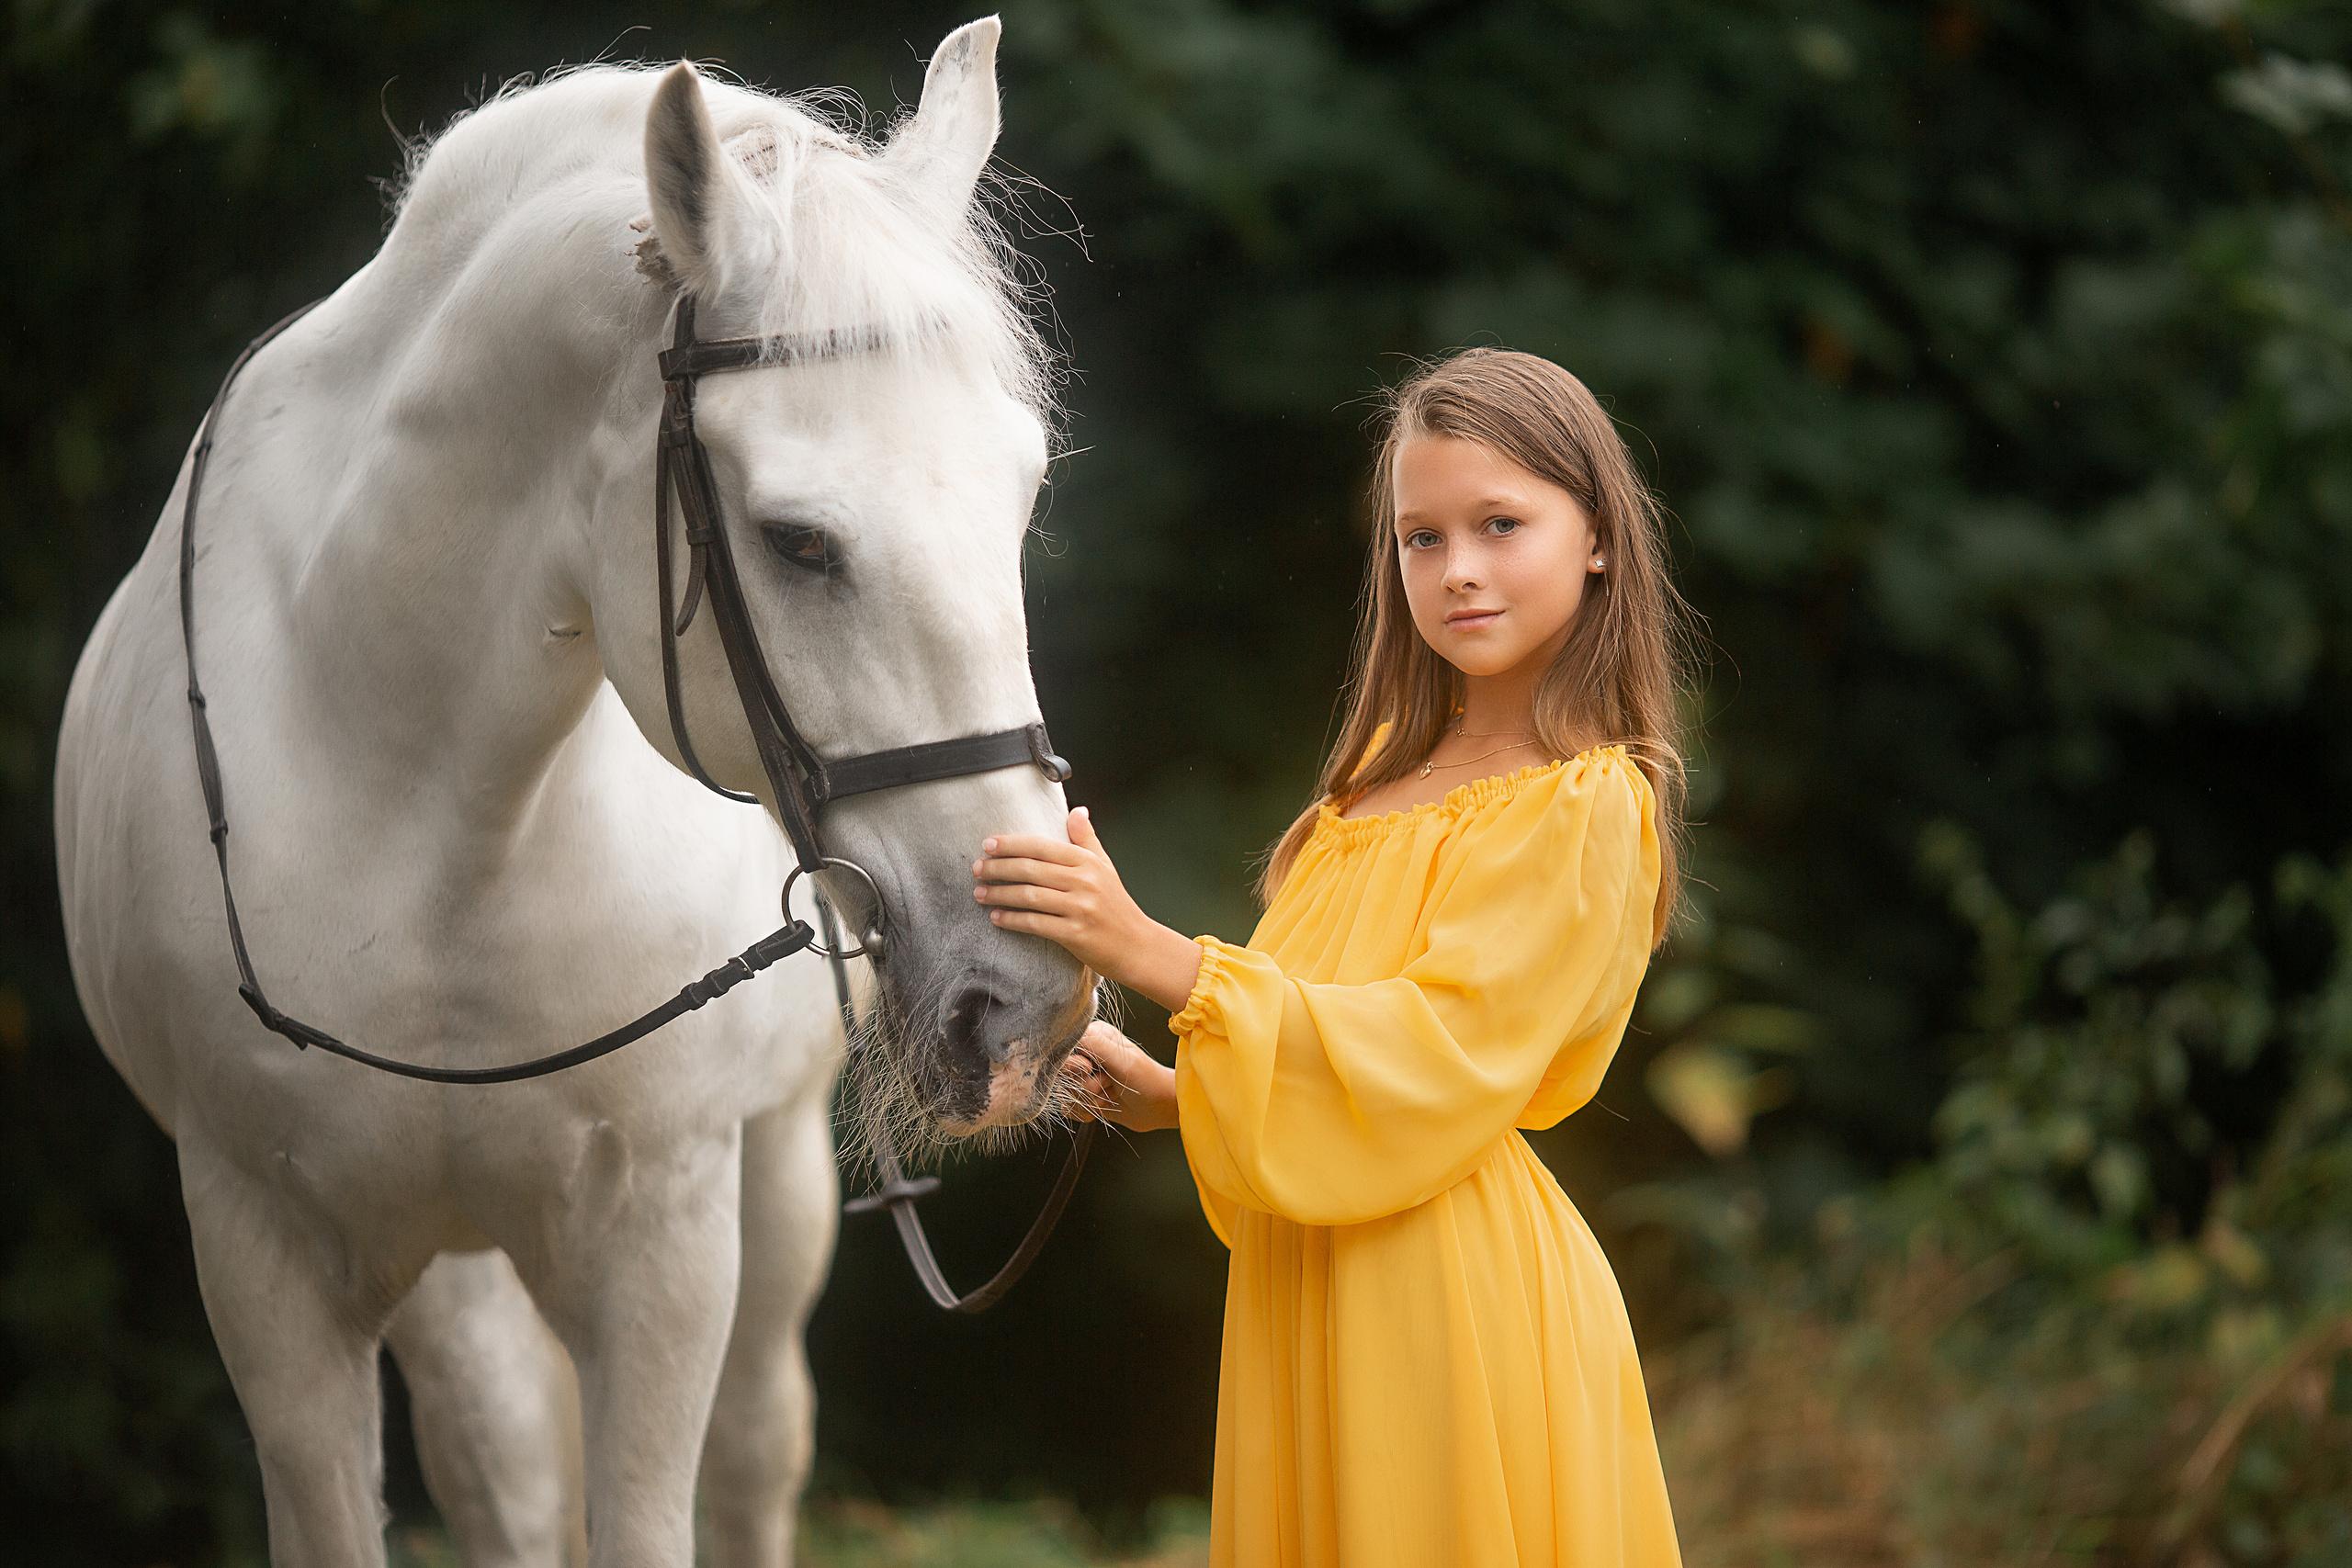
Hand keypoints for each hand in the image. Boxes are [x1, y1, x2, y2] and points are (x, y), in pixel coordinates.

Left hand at [974, 807, 1202, 1011]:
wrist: (1137, 946)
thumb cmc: (1116, 905)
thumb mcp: (1105, 867)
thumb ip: (1086, 839)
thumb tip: (1077, 811)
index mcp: (1087, 862)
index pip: (1041, 847)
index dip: (1012, 844)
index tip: (988, 844)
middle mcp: (1084, 882)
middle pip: (1031, 870)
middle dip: (998, 868)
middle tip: (976, 869)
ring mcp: (1080, 908)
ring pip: (1029, 896)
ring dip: (1000, 894)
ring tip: (980, 893)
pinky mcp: (1075, 934)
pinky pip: (1035, 923)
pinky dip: (1012, 920)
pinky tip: (997, 918)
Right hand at [1060, 1021, 1178, 1132]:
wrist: (1160, 1107)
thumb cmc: (1148, 1080)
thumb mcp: (1122, 1060)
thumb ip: (1095, 1045)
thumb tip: (1068, 1039)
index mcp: (1093, 1035)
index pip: (1063, 1049)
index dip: (1074, 1065)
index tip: (1090, 1069)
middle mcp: (1085, 1053)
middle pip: (1062, 1074)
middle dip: (1086, 1086)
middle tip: (1109, 1083)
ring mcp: (1084, 1075)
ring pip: (1065, 1094)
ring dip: (1090, 1101)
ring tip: (1111, 1094)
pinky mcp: (1083, 1095)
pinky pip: (1069, 1108)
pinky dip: (1087, 1112)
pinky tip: (1104, 1106)